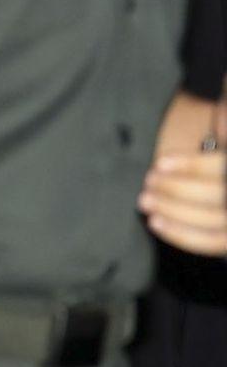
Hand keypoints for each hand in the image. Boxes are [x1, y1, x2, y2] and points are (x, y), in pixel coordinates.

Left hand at [140, 95, 226, 256]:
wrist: (221, 166)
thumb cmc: (218, 145)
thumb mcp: (221, 128)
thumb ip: (221, 122)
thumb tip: (219, 128)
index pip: (221, 168)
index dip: (192, 166)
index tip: (160, 163)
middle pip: (217, 196)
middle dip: (178, 190)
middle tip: (147, 183)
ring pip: (215, 224)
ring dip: (175, 214)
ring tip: (147, 203)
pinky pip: (212, 243)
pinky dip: (182, 236)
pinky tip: (158, 224)